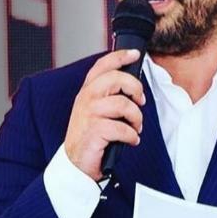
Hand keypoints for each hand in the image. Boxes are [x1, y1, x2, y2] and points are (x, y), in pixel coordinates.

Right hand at [63, 49, 145, 181]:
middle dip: (135, 89)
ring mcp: (90, 114)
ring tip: (135, 127)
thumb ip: (109, 96)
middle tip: (140, 102)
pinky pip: (123, 128)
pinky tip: (131, 141)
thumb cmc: (90, 136)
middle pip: (116, 79)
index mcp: (88, 91)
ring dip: (136, 118)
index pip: (103, 65)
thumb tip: (133, 87)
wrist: (76, 163)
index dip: (120, 56)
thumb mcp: (96, 111)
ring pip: (124, 104)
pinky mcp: (95, 131)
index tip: (135, 54)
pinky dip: (132, 136)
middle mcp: (87, 98)